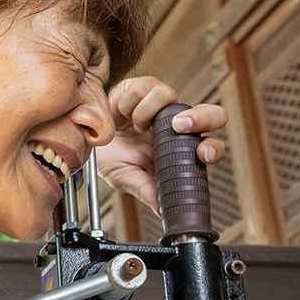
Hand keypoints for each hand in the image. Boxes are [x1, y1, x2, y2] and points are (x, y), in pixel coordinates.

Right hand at [96, 76, 226, 212]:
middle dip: (202, 117)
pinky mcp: (145, 87)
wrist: (86, 138)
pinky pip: (145, 87)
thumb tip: (166, 213)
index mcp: (182, 150)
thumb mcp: (129, 180)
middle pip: (213, 114)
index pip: (211, 147)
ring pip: (170, 96)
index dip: (212, 149)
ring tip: (131, 128)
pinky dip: (128, 103)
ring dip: (144, 114)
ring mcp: (164, 105)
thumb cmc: (113, 158)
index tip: (202, 154)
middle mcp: (179, 125)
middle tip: (178, 125)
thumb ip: (148, 192)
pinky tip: (120, 115)